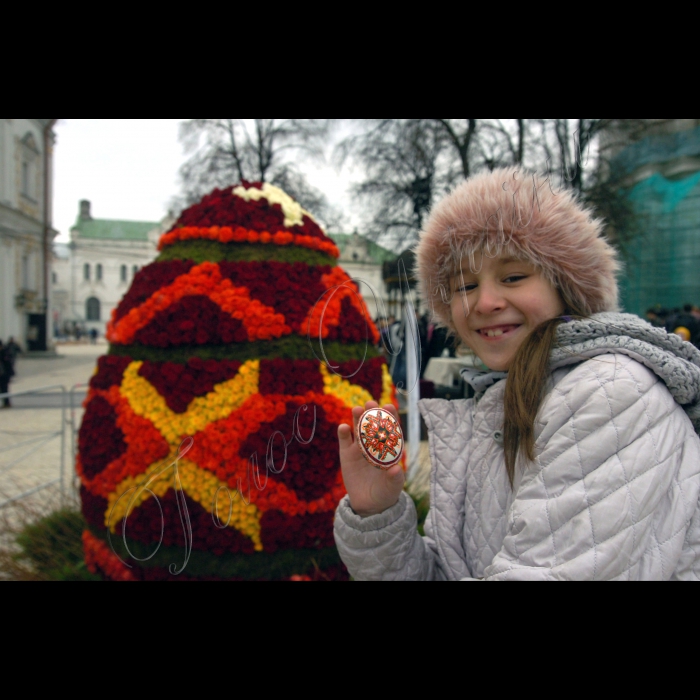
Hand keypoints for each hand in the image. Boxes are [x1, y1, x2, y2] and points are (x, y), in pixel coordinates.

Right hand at [338, 401, 404, 516]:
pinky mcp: (346, 454)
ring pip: (358, 428)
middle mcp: (374, 443)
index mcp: (388, 447)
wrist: (368, 505)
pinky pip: (344, 440)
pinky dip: (343, 432)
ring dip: (357, 417)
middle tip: (370, 403)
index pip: (391, 428)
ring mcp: (359, 447)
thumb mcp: (393, 487)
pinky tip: (344, 427)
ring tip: (357, 410)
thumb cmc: (386, 492)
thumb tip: (396, 469)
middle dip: (372, 411)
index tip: (389, 406)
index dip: (390, 416)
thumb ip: (395, 478)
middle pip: (373, 424)